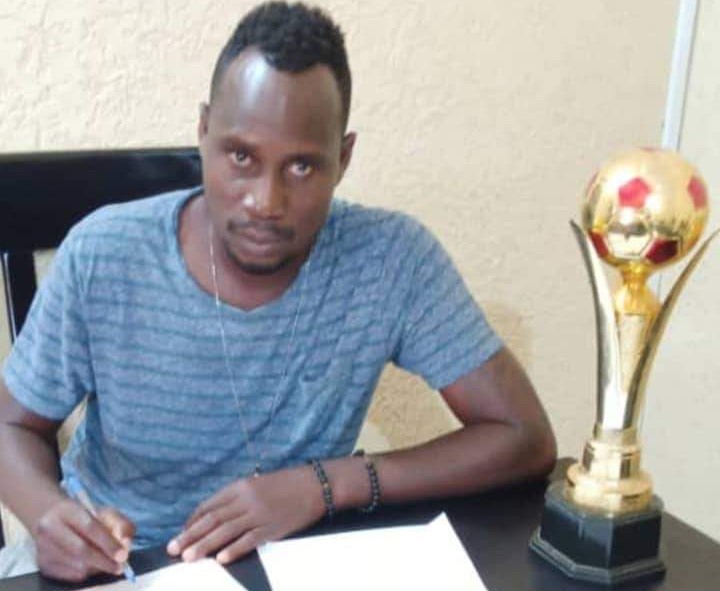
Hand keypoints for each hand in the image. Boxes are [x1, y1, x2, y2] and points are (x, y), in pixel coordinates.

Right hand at [33, 498, 134, 581]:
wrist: (52, 519)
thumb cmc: (85, 516)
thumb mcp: (105, 513)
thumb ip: (121, 525)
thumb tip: (126, 544)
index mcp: (65, 510)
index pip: (89, 527)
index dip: (108, 543)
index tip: (123, 555)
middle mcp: (49, 528)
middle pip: (80, 550)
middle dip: (104, 561)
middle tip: (120, 567)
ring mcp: (42, 548)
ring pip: (76, 566)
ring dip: (97, 568)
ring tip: (107, 563)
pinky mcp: (42, 565)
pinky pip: (70, 576)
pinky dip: (86, 573)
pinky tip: (92, 566)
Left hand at [167, 466, 324, 563]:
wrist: (315, 484)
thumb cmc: (286, 484)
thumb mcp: (257, 484)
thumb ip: (237, 498)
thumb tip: (215, 517)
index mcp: (240, 486)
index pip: (209, 505)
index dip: (192, 521)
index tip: (181, 533)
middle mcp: (246, 500)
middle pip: (212, 519)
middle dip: (190, 535)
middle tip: (173, 549)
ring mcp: (259, 514)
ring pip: (226, 531)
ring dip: (205, 545)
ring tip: (189, 557)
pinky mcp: (273, 528)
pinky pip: (250, 540)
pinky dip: (234, 549)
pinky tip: (221, 559)